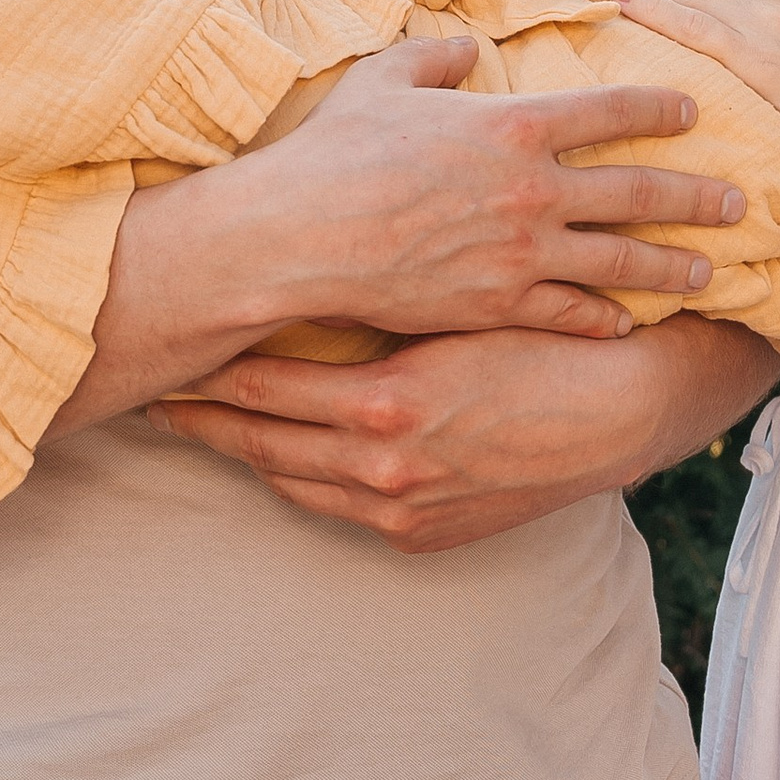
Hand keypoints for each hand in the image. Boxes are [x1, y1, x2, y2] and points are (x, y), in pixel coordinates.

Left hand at [158, 313, 779, 551]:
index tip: (172, 349)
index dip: (211, 367)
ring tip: (201, 425)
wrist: (623, 413)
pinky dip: (301, 480)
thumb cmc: (544, 338)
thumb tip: (322, 244)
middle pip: (261, 444)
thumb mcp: (461, 301)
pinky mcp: (423, 535)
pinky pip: (336, 509)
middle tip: (156, 393)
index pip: (265, 385)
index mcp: (387, 400)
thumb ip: (388, 285)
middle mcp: (382, 466)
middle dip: (205, 418)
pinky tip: (280, 456)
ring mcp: (399, 510)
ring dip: (244, 452)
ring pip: (291, 482)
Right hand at [238, 39, 744, 338]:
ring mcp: (521, 253)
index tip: (694, 112)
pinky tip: (625, 321)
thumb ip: (436, 58)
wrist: (300, 237)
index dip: (659, 109)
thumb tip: (465, 47)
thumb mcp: (386, 81)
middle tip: (742, 205)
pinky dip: (603, 317)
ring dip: (671, 267)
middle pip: (639, 193)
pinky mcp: (498, 303)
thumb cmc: (336, 152)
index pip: (612, 110)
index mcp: (514, 123)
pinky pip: (569, 311)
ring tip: (709, 273)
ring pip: (620, 262)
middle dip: (698, 199)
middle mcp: (534, 189)